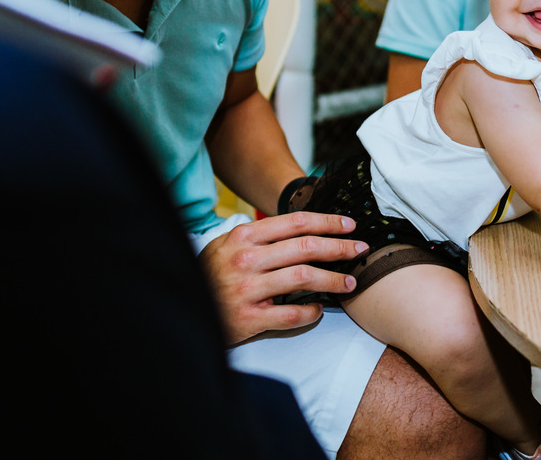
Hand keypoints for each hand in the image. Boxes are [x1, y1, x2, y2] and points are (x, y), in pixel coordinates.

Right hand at [199, 212, 367, 344]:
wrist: (181, 309)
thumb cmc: (210, 276)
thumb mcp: (228, 246)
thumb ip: (261, 237)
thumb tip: (306, 230)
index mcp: (244, 237)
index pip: (296, 223)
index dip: (328, 222)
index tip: (349, 226)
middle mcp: (246, 259)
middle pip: (306, 247)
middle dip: (339, 247)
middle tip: (359, 250)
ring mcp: (247, 289)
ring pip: (304, 277)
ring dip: (333, 279)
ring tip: (349, 282)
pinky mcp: (248, 318)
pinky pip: (290, 314)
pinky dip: (310, 312)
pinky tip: (318, 309)